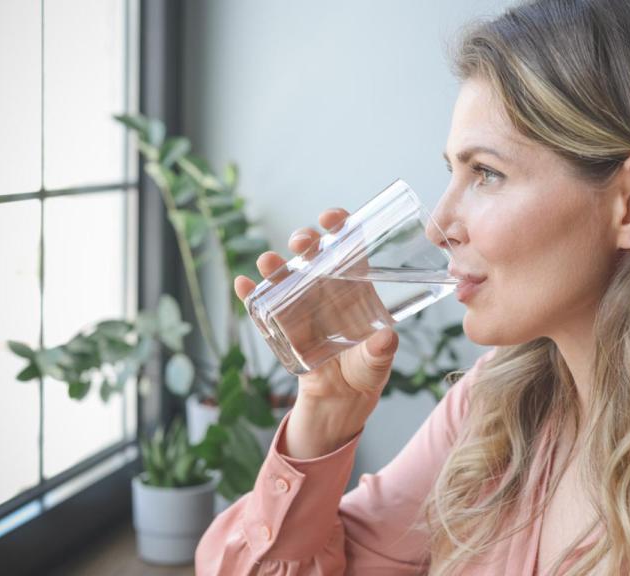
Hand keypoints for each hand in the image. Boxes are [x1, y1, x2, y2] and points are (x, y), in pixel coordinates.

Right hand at [234, 208, 398, 406]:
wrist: (342, 397)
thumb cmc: (367, 369)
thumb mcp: (378, 360)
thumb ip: (382, 351)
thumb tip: (386, 339)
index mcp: (355, 286)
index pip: (347, 246)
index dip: (340, 226)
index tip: (332, 217)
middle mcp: (326, 288)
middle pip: (312, 254)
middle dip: (304, 240)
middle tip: (302, 242)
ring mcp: (301, 304)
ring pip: (285, 275)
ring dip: (274, 264)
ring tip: (269, 261)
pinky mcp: (282, 325)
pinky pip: (262, 305)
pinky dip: (250, 294)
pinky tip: (242, 285)